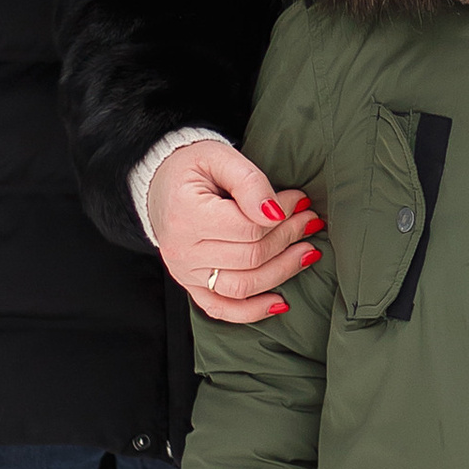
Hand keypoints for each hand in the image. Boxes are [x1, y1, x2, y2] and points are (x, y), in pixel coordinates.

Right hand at [149, 137, 320, 318]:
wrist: (159, 186)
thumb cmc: (191, 168)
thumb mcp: (219, 157)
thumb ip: (249, 182)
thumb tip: (275, 213)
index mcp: (186, 215)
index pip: (248, 228)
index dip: (282, 216)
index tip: (299, 201)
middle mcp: (182, 251)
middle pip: (251, 258)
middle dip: (288, 238)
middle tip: (309, 221)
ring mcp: (185, 273)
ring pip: (243, 286)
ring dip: (282, 271)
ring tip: (307, 251)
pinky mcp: (191, 286)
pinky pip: (222, 309)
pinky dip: (252, 311)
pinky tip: (280, 303)